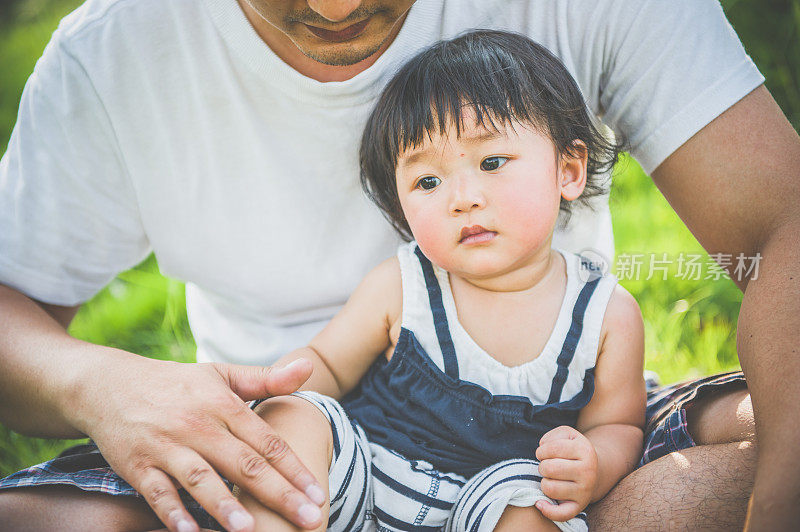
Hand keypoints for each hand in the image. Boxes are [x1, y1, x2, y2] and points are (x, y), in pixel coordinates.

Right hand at [72, 353, 325, 531]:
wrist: (109, 384)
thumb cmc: (177, 383)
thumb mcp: (222, 374)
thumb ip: (266, 378)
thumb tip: (308, 365)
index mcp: (223, 405)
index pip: (267, 441)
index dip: (295, 469)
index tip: (319, 495)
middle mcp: (198, 426)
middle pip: (244, 464)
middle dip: (279, 494)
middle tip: (308, 519)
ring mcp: (166, 446)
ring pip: (201, 479)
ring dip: (226, 506)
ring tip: (251, 530)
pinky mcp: (137, 465)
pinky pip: (157, 493)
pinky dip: (173, 514)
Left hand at [534, 425, 598, 521]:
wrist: (594, 470)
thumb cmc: (573, 451)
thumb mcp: (568, 434)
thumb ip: (553, 435)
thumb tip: (543, 447)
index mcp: (585, 451)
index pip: (552, 449)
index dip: (542, 450)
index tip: (545, 453)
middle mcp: (588, 472)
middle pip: (549, 469)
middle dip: (542, 466)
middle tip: (548, 466)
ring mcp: (585, 491)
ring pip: (550, 488)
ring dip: (544, 482)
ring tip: (550, 478)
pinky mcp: (580, 506)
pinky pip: (561, 514)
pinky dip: (547, 510)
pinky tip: (540, 502)